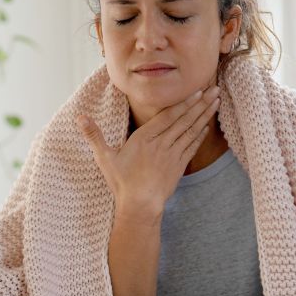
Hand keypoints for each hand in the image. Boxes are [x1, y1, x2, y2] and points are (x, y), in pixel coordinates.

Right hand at [76, 85, 220, 223]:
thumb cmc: (121, 182)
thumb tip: (79, 117)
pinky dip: (200, 134)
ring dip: (204, 115)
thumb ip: (93, 135)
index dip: (183, 103)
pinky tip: (206, 125)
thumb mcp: (104, 157)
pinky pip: (192, 146)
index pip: (168, 116)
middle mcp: (162, 144)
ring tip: (216, 101)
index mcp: (144, 138)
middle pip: (184, 120)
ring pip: (191, 131)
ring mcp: (172, 155)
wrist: (139, 206)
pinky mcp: (178, 167)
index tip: (196, 91)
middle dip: (200, 104)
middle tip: (214, 89)